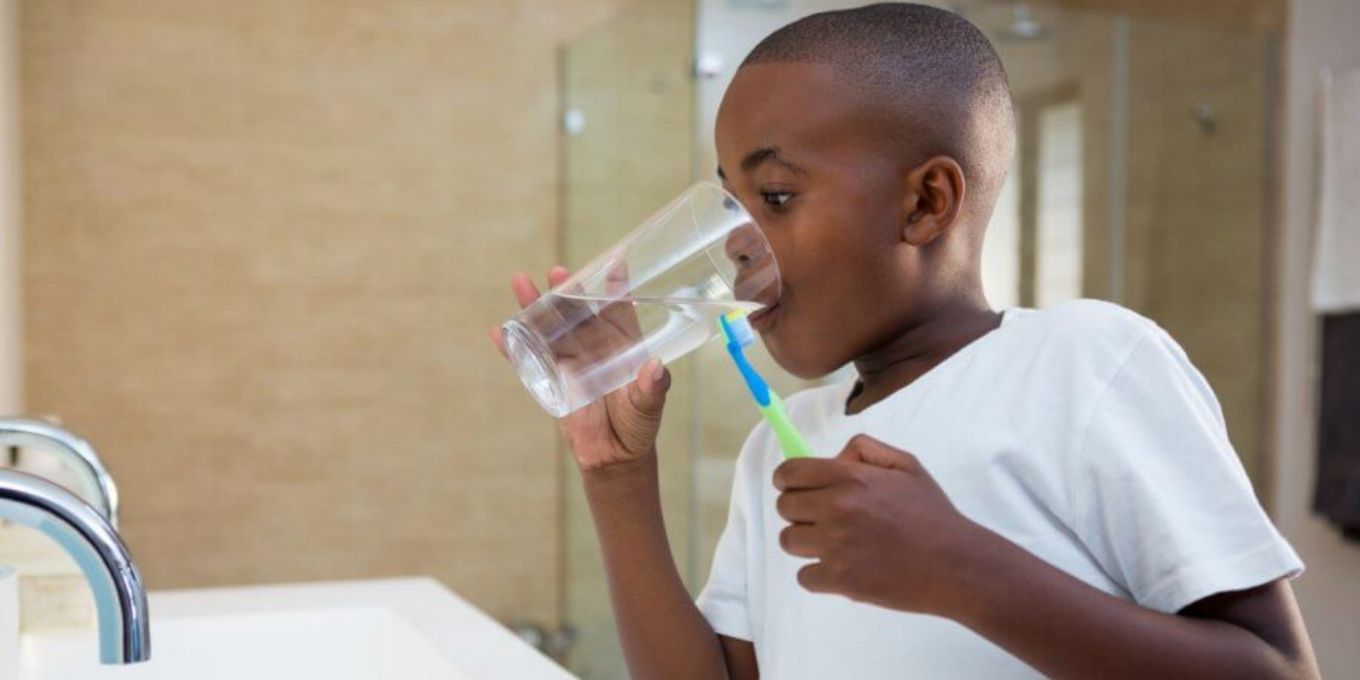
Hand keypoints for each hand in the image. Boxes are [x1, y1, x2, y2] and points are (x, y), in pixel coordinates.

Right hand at [489, 266, 670, 471]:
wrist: (614, 455)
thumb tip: (655, 368)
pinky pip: (529, 360)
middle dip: (566, 291)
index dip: (616, 288)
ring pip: (550, 328)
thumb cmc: (638, 424)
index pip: (620, 310)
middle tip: (557, 271)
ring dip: (535, 307)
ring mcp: (571, 361)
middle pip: (578, 313)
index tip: (615, 263)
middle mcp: (596, 346)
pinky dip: (513, 347)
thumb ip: (652, 389)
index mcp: (624, 344)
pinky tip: (498, 332)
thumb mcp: (648, 406)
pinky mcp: (552, 379)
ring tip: (521, 283)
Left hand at [772, 434, 986, 615]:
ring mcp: (836, 546)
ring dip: (806, 542)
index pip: (790, 473)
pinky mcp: (839, 580)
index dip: (787, 479)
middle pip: (784, 507)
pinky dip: (819, 575)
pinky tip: (843, 567)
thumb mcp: (906, 465)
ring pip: (789, 540)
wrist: (955, 565)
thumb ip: (865, 450)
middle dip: (799, 510)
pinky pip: (804, 575)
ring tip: (835, 544)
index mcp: (851, 477)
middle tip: (823, 517)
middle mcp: (837, 509)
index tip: (793, 486)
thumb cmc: (932, 514)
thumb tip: (833, 457)